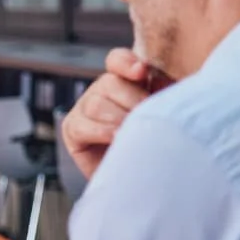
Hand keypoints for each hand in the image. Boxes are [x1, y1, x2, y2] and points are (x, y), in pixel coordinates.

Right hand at [60, 48, 160, 181]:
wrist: (143, 178)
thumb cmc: (159, 144)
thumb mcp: (167, 114)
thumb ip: (167, 95)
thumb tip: (164, 82)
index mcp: (128, 81)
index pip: (118, 61)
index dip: (125, 62)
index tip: (141, 71)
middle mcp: (104, 91)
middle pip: (109, 82)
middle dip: (131, 100)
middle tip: (146, 116)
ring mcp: (85, 108)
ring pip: (96, 103)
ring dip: (117, 118)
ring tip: (131, 131)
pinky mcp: (72, 129)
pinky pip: (82, 125)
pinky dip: (101, 131)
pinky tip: (116, 138)